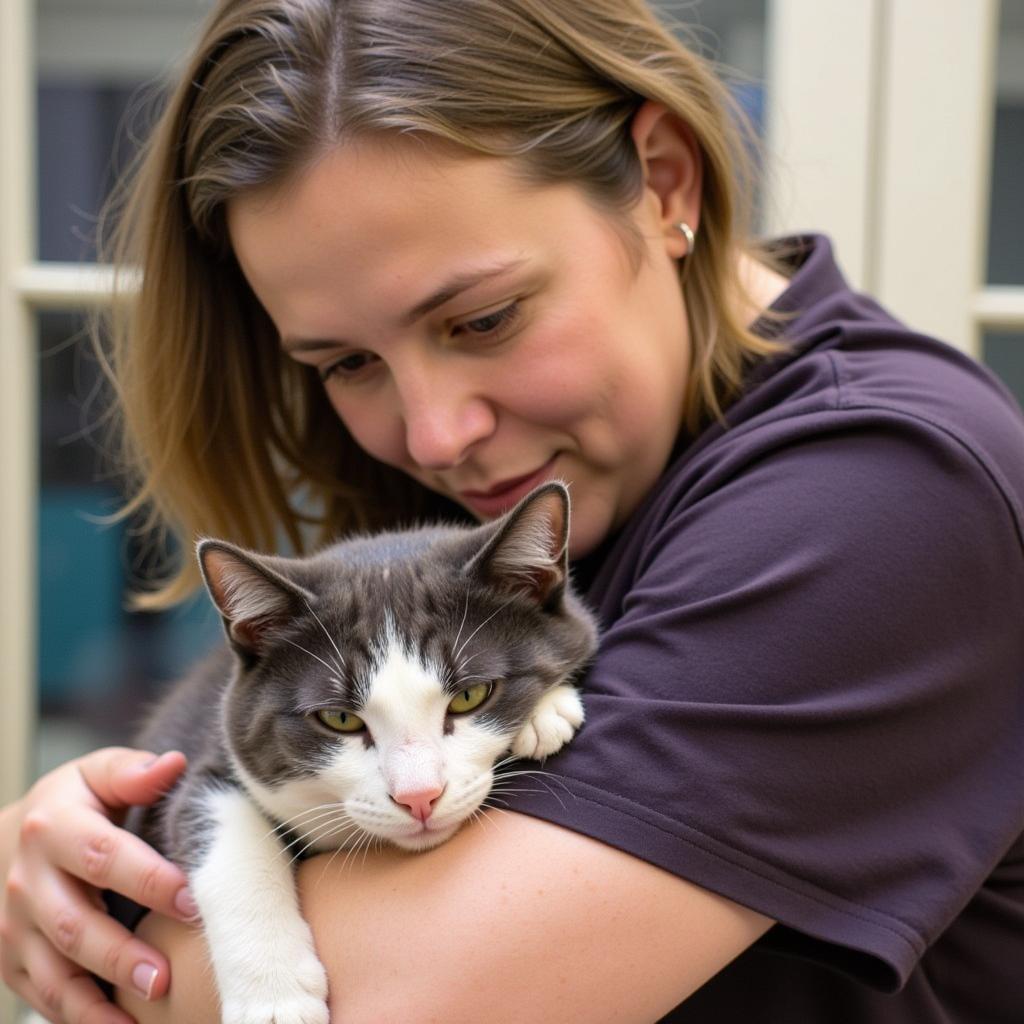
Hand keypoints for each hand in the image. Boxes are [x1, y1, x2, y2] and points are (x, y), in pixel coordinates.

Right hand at [0, 747, 195, 1022]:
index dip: (148, 880)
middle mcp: (27, 881)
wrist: (4, 840)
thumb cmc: (73, 805)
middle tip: (169, 976)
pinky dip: (78, 1018)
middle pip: (75, 924)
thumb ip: (132, 772)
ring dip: (99, 1000)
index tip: (192, 900)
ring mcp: (14, 927)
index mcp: (54, 828)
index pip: (103, 856)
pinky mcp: (11, 961)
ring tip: (149, 1006)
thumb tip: (173, 763)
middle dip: (122, 954)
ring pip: (55, 971)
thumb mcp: (96, 775)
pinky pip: (43, 996)